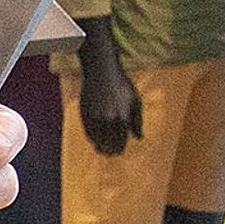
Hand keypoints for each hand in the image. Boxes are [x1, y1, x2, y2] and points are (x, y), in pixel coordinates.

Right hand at [72, 20, 142, 156]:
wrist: (101, 70)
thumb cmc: (121, 85)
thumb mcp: (135, 101)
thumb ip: (137, 122)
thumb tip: (139, 138)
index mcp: (123, 118)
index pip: (121, 143)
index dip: (120, 149)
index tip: (118, 151)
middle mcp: (109, 120)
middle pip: (109, 145)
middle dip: (110, 151)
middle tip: (110, 153)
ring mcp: (96, 118)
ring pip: (97, 141)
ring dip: (100, 146)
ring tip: (101, 149)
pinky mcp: (85, 115)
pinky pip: (88, 133)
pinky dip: (92, 138)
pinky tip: (95, 138)